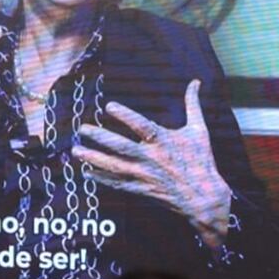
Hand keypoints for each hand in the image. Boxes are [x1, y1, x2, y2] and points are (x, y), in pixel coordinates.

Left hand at [73, 80, 231, 247]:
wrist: (203, 196)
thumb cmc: (200, 160)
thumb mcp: (199, 130)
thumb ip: (193, 104)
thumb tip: (196, 81)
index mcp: (164, 142)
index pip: (142, 127)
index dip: (126, 116)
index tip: (109, 106)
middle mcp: (152, 159)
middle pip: (122, 148)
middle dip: (101, 138)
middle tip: (82, 129)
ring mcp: (144, 176)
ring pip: (114, 167)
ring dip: (94, 159)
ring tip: (75, 151)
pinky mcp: (141, 189)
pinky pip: (117, 184)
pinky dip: (101, 178)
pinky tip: (86, 172)